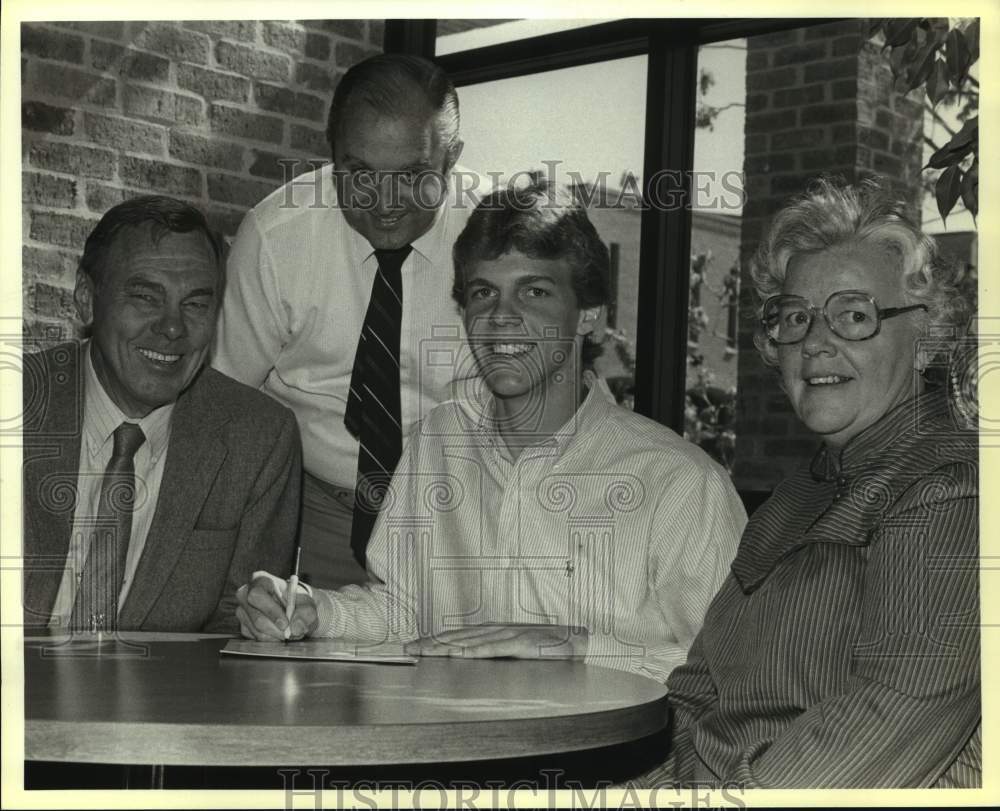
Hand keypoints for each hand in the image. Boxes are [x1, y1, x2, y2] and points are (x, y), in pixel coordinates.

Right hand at [235, 575, 317, 640]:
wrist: (295, 610)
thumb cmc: (298, 602)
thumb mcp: (308, 604)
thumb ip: (305, 613)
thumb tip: (296, 626)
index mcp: (261, 580)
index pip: (257, 595)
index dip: (271, 611)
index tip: (285, 623)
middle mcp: (246, 594)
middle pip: (257, 617)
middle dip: (277, 629)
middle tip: (290, 632)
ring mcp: (243, 611)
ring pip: (257, 630)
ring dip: (277, 635)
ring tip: (289, 631)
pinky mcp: (244, 625)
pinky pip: (257, 638)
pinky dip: (272, 639)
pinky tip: (280, 632)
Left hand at [404, 624, 588, 659]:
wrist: (577, 641)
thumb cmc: (549, 647)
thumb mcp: (517, 649)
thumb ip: (497, 653)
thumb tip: (473, 660)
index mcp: (495, 631)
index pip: (458, 636)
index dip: (435, 640)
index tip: (416, 646)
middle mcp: (498, 630)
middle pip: (457, 637)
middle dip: (431, 643)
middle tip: (408, 649)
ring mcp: (508, 636)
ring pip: (469, 642)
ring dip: (445, 647)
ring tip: (424, 652)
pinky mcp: (520, 644)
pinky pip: (493, 649)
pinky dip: (474, 652)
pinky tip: (459, 655)